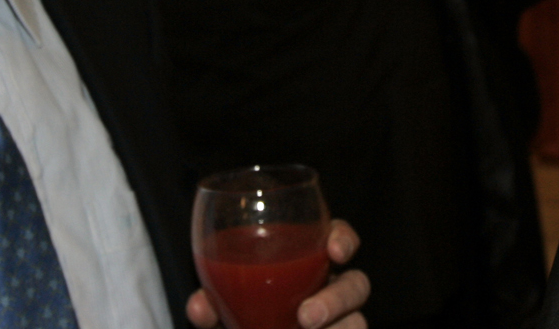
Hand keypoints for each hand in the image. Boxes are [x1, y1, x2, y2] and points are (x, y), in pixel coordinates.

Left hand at [186, 219, 368, 328]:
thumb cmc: (242, 310)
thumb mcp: (225, 303)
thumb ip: (214, 301)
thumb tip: (200, 307)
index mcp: (309, 262)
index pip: (339, 238)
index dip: (344, 239)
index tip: (334, 251)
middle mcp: (329, 288)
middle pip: (357, 285)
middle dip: (338, 299)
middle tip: (305, 317)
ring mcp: (337, 320)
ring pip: (358, 322)